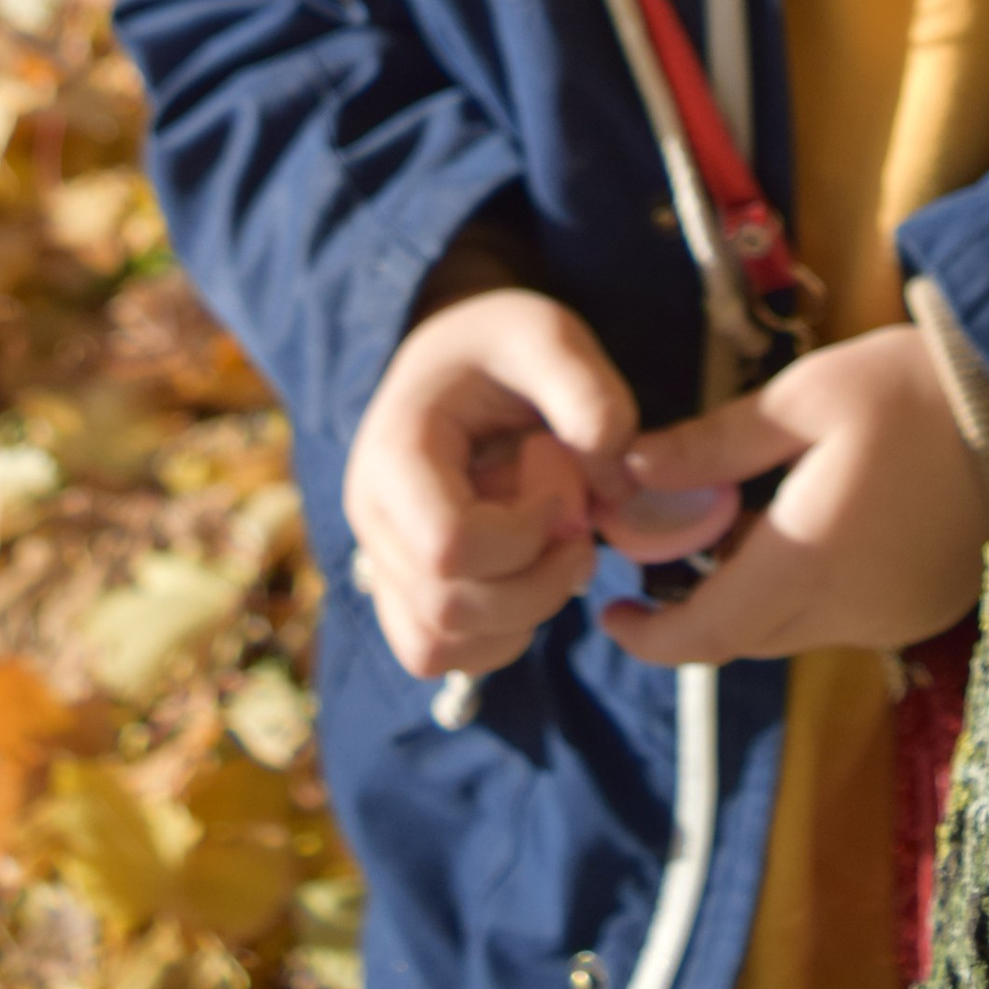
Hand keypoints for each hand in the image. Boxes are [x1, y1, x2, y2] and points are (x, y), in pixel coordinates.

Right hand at [344, 288, 659, 683]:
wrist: (457, 359)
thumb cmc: (499, 345)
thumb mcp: (547, 334)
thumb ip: (586, 389)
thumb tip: (617, 475)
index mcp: (395, 453)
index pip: (447, 546)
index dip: (524, 538)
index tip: (564, 492)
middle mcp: (372, 518)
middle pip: (445, 608)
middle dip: (536, 586)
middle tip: (581, 532)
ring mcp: (382, 561)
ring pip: (437, 647)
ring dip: (519, 617)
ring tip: (552, 552)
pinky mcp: (402, 590)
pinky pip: (438, 654)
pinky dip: (497, 637)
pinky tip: (530, 576)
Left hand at [598, 325, 988, 666]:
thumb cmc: (912, 391)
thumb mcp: (805, 398)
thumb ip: (714, 445)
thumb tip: (629, 471)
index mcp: (809, 561)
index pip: (707, 634)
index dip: (649, 636)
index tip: (609, 608)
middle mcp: (846, 611)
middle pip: (741, 638)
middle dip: (689, 607)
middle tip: (658, 551)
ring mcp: (888, 620)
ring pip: (785, 631)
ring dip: (744, 596)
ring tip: (727, 524)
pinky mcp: (916, 611)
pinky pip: (832, 619)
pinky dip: (796, 590)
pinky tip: (799, 527)